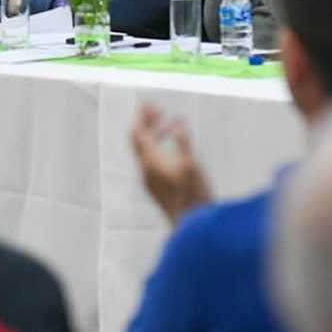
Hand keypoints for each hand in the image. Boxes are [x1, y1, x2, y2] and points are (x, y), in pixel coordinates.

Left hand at [131, 102, 211, 224]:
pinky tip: (175, 147)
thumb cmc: (194, 197)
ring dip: (155, 135)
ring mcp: (150, 180)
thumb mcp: (193, 165)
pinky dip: (159, 148)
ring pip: (146, 151)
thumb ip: (184, 141)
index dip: (141, 116)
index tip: (148, 103)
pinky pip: (152, 161)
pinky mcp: (157, 188)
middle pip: (139, 140)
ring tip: (172, 125)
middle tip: (159, 110)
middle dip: (147, 123)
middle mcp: (146, 171)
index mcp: (151, 162)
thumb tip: (178, 121)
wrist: (193, 229)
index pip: (138, 133)